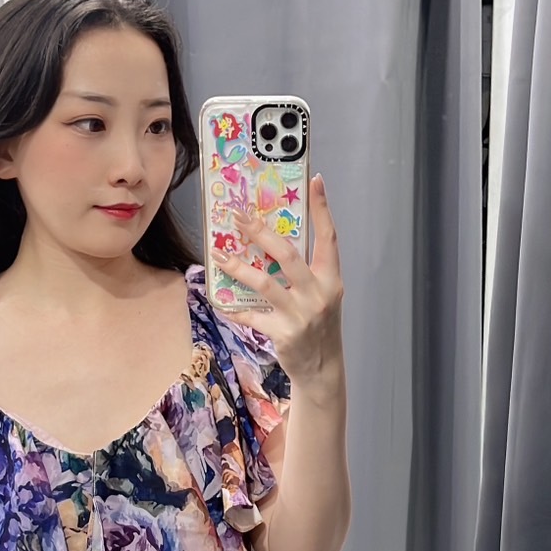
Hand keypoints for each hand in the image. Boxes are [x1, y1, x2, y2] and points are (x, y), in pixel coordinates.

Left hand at [216, 174, 344, 387]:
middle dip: (262, 233)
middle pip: (288, 255)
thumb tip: (272, 243)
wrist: (322, 369)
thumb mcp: (321, 295)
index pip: (329, 237)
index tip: (316, 181)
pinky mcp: (284, 334)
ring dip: (238, 268)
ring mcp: (301, 315)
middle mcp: (319, 294)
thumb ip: (305, 272)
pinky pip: (252, 316)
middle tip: (240, 217)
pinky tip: (221, 301)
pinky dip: (235, 308)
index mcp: (331, 279)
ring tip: (219, 256)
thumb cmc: (318, 325)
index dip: (322, 209)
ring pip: (265, 283)